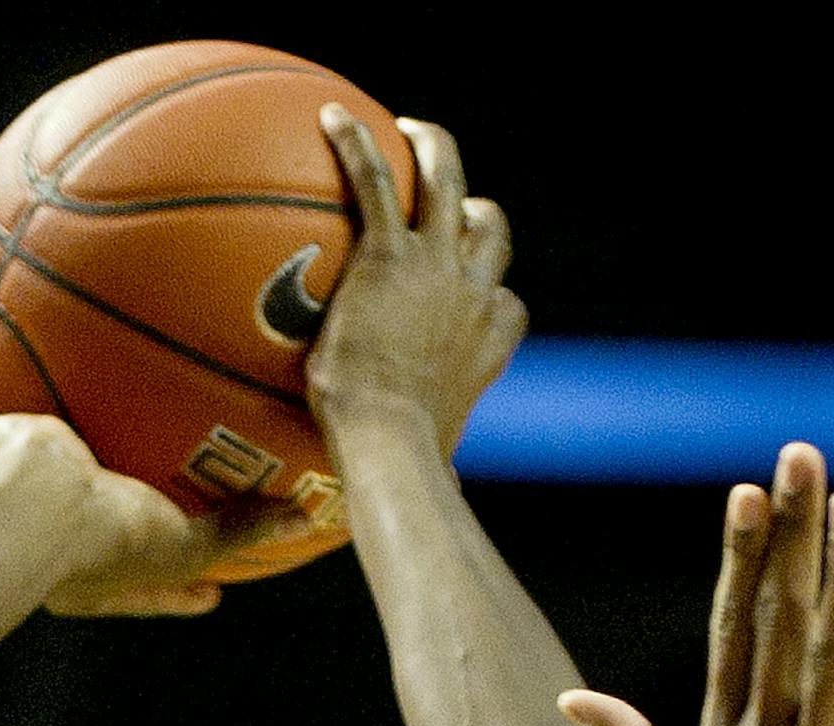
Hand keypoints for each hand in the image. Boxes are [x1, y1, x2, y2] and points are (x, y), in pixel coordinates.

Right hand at [0, 361, 306, 616]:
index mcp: (100, 576)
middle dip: (94, 516)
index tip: (213, 595)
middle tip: (123, 495)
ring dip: (10, 452)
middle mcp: (49, 538)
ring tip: (26, 424)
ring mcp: (6, 495)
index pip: (147, 592)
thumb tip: (305, 517)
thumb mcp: (182, 542)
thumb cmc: (105, 540)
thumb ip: (240, 528)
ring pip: (8, 473)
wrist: (35, 515)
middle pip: (76, 526)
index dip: (178, 596)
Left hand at [309, 110, 525, 463]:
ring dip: (432, 150)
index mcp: (489, 339)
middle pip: (490, 226)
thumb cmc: (405, 466)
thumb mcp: (435, 462)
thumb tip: (447, 498)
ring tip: (408, 131)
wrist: (387, 443)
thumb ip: (443, 467)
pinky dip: (357, 146)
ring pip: (447, 180)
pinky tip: (329, 118)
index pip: (504, 302)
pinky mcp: (389, 256)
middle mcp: (474, 292)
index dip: (489, 291)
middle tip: (444, 190)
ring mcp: (435, 267)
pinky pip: (374, 182)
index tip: (469, 292)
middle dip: (473, 203)